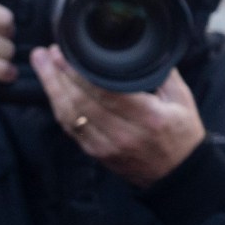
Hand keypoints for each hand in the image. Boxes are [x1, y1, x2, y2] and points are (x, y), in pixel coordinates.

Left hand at [36, 45, 205, 187]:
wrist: (179, 175)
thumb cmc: (183, 135)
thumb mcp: (183, 100)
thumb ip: (163, 74)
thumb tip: (146, 48)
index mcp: (148, 117)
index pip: (105, 91)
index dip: (80, 72)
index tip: (65, 53)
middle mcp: (124, 133)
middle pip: (81, 101)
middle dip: (58, 75)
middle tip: (46, 53)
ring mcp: (108, 146)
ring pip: (70, 115)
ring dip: (52, 89)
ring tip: (42, 66)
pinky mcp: (98, 153)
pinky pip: (71, 128)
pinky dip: (58, 107)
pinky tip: (52, 90)